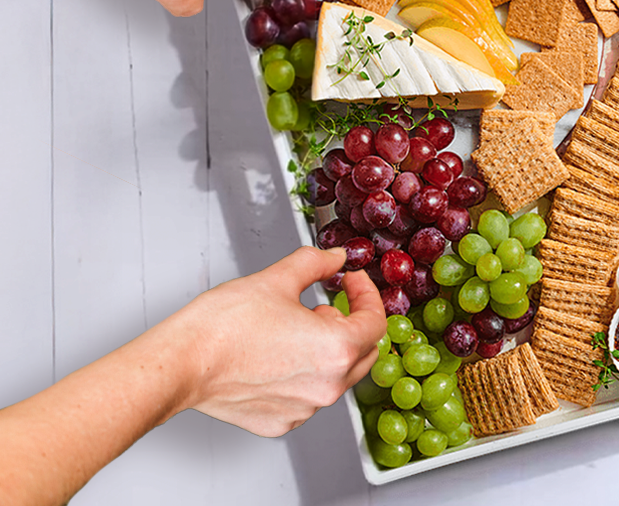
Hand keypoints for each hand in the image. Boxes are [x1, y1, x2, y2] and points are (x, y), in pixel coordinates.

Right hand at [170, 247, 385, 436]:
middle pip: (363, 351)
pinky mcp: (281, 422)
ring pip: (336, 376)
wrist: (181, 362)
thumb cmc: (223, 326)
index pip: (375, 321)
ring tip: (293, 329)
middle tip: (323, 305)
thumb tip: (335, 258)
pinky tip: (277, 356)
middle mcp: (327, 386)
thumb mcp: (278, 279)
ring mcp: (305, 409)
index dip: (366, 294)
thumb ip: (316, 264)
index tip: (351, 282)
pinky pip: (307, 395)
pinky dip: (302, 374)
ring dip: (327, 349)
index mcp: (337, 350)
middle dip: (350, 323)